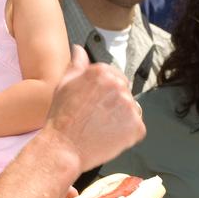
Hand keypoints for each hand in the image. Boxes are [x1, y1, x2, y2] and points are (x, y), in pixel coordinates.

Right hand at [47, 45, 144, 173]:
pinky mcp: (136, 127)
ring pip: (132, 111)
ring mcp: (129, 106)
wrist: (63, 147)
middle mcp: (118, 86)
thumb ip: (77, 65)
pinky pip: (137, 129)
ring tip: (101, 128)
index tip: (96, 104)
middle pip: (125, 94)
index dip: (106, 94)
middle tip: (96, 118)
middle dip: (115, 105)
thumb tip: (79, 50)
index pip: (116, 77)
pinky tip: (109, 137)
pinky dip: (127, 136)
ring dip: (122, 119)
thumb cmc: (61, 119)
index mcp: (102, 72)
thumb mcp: (64, 85)